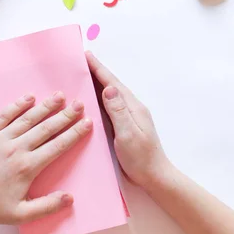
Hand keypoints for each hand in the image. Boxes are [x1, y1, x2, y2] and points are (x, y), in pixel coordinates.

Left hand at [0, 92, 92, 230]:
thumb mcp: (23, 214)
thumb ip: (48, 206)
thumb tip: (70, 198)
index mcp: (27, 167)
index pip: (58, 145)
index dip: (74, 133)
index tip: (87, 122)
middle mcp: (16, 149)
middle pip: (46, 128)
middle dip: (65, 115)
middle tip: (80, 104)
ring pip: (27, 118)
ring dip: (45, 106)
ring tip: (59, 96)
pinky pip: (3, 116)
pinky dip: (17, 106)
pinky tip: (29, 98)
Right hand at [86, 51, 169, 191]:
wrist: (154, 178)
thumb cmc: (141, 158)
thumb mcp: (128, 134)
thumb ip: (118, 111)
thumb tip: (109, 88)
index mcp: (132, 107)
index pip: (112, 83)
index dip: (98, 69)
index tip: (86, 55)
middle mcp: (130, 109)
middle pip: (110, 85)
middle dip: (95, 72)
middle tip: (79, 62)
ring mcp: (127, 117)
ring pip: (108, 96)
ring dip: (95, 84)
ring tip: (81, 76)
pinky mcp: (123, 126)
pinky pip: (107, 107)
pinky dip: (97, 99)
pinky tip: (89, 101)